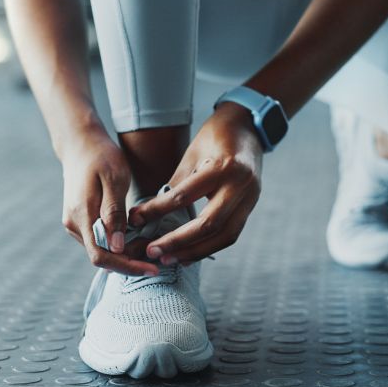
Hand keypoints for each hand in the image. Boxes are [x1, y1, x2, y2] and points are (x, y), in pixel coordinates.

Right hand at [61, 127, 159, 275]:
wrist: (81, 143)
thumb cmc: (102, 157)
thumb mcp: (114, 180)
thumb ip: (114, 214)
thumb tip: (116, 247)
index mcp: (81, 216)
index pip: (101, 256)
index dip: (127, 267)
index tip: (153, 269)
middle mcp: (74, 224)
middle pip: (101, 258)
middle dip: (129, 265)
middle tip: (157, 264)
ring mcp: (75, 223)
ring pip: (100, 251)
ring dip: (124, 257)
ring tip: (151, 253)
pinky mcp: (81, 220)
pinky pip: (99, 240)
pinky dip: (118, 245)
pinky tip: (137, 241)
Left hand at [129, 103, 263, 264]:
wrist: (248, 126)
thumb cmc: (215, 135)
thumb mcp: (193, 153)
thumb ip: (178, 184)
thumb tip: (151, 214)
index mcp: (222, 167)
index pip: (184, 196)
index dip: (157, 211)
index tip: (135, 220)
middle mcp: (239, 185)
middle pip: (208, 224)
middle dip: (177, 242)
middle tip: (151, 252)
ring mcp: (250, 198)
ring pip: (224, 236)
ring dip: (195, 251)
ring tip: (168, 260)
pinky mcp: (252, 205)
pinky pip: (232, 233)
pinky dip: (210, 246)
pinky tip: (189, 254)